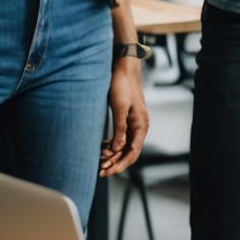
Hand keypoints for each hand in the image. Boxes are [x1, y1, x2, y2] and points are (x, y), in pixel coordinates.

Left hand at [99, 61, 148, 176]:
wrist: (123, 68)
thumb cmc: (122, 85)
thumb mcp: (119, 108)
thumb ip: (119, 129)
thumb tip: (117, 149)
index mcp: (141, 125)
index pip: (132, 152)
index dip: (120, 164)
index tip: (106, 171)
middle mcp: (139, 126)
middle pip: (128, 152)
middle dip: (114, 162)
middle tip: (99, 170)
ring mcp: (133, 123)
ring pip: (123, 146)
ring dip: (112, 155)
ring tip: (98, 159)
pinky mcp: (125, 119)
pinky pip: (120, 138)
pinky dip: (111, 145)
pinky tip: (101, 147)